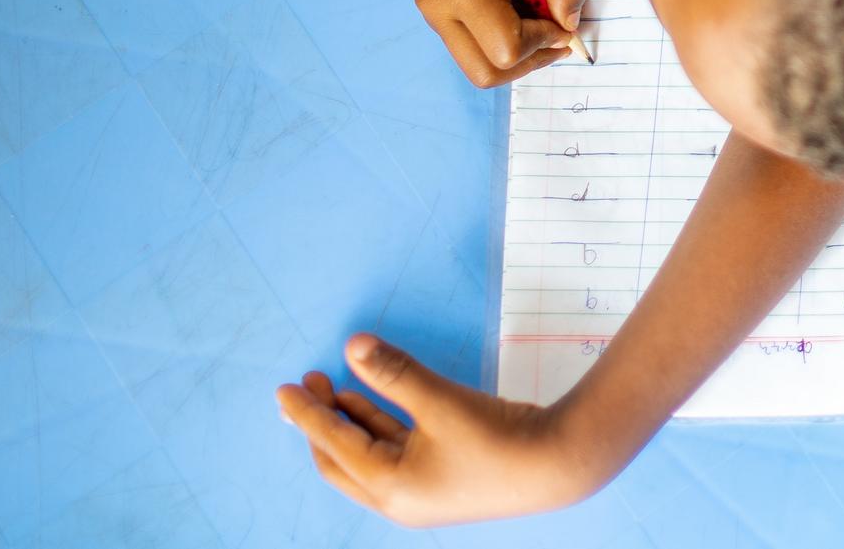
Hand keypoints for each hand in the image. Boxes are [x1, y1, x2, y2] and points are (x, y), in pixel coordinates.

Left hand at [276, 334, 610, 527]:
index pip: (333, 444)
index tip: (285, 388)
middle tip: (310, 383)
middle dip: (322, 421)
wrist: (559, 465)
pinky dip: (379, 427)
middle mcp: (396, 499)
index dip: (307, 413)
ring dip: (352, 421)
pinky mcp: (439, 482)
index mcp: (388, 487)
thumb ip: (394, 372)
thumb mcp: (440, 402)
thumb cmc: (497, 439)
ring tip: (336, 387)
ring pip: (369, 455)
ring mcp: (418, 494)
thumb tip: (352, 344)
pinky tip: (374, 403)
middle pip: (340, 460)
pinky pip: (394, 454)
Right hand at [411, 0, 591, 87]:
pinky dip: (501, 39)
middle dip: (531, 60)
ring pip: (479, 66)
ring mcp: (431, 15)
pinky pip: (473, 45)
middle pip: (488, 74)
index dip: (544, 40)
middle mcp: (439, 11)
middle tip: (556, 30)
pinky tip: (515, 4)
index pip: (508, 51)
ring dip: (517, 52)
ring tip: (534, 12)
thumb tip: (569, 24)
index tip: (560, 15)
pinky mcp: (434, 12)